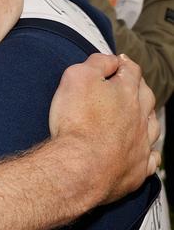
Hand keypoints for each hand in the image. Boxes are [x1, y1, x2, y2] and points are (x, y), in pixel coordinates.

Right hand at [49, 53, 159, 201]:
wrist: (81, 166)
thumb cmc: (76, 120)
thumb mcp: (77, 77)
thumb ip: (97, 63)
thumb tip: (112, 59)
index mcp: (127, 92)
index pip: (131, 71)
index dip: (123, 64)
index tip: (117, 62)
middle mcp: (140, 116)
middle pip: (146, 96)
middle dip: (138, 89)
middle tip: (128, 86)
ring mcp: (142, 144)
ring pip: (152, 126)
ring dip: (147, 119)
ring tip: (139, 117)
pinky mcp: (138, 169)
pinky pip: (151, 159)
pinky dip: (149, 153)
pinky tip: (143, 152)